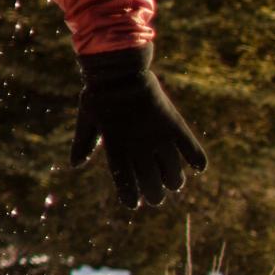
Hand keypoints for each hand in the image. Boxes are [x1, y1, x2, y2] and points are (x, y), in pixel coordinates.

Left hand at [73, 47, 206, 208]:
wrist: (120, 70)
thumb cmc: (99, 94)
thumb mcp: (87, 119)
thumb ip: (83, 143)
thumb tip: (75, 164)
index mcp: (115, 146)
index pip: (124, 181)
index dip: (129, 196)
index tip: (132, 204)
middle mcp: (138, 145)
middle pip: (151, 182)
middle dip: (154, 195)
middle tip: (155, 198)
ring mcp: (157, 135)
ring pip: (172, 170)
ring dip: (174, 181)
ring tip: (173, 183)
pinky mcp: (174, 124)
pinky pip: (190, 147)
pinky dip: (197, 159)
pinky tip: (199, 167)